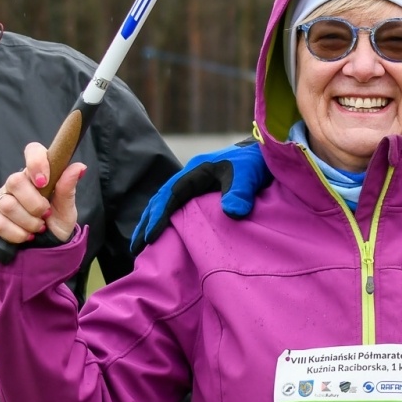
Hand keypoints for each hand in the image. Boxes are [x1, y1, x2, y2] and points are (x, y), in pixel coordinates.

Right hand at [0, 144, 84, 244]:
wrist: (41, 251)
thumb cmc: (54, 226)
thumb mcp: (66, 211)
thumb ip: (68, 189)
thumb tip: (79, 167)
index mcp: (37, 176)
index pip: (32, 151)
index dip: (36, 162)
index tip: (44, 182)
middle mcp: (15, 183)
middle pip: (16, 181)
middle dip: (34, 205)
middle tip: (44, 216)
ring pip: (7, 204)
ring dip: (27, 223)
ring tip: (36, 229)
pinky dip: (15, 234)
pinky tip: (23, 236)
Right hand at [131, 141, 270, 253]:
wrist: (265, 153)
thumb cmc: (255, 162)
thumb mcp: (249, 174)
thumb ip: (240, 192)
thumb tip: (232, 213)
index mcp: (196, 171)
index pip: (170, 196)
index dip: (158, 216)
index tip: (150, 237)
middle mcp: (191, 177)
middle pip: (161, 200)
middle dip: (146, 223)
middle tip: (136, 248)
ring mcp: (195, 185)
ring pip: (166, 204)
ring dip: (152, 222)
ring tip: (141, 245)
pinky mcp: (202, 193)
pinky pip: (178, 207)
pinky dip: (167, 220)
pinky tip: (165, 235)